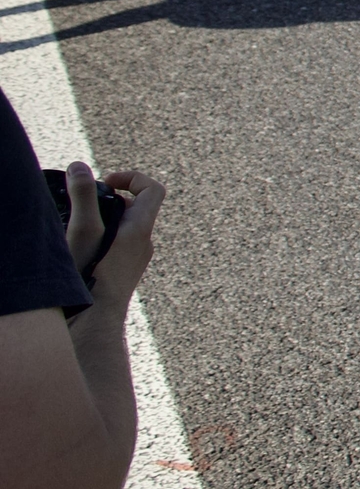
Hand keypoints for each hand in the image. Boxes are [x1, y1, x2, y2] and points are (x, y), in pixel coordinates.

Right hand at [76, 165, 162, 311]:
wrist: (93, 322)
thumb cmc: (91, 276)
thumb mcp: (85, 230)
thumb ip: (84, 196)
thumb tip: (79, 166)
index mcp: (141, 229)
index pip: (153, 189)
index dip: (132, 178)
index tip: (106, 182)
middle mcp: (143, 244)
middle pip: (135, 209)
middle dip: (109, 200)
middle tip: (83, 204)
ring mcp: (134, 261)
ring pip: (123, 229)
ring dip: (103, 221)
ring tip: (76, 227)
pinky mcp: (122, 275)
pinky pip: (116, 247)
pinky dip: (100, 240)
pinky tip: (78, 249)